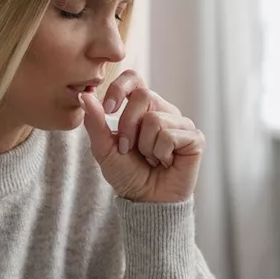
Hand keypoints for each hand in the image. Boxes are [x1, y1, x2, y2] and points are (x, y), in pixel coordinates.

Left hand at [79, 70, 203, 203]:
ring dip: (145, 146)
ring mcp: (181, 123)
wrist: (146, 200)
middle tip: (129, 149)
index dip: (119, 88)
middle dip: (129, 127)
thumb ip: (95, 122)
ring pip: (156, 119)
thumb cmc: (127, 174)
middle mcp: (164, 110)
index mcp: (142, 107)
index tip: (108, 109)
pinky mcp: (195, 138)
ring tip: (150, 158)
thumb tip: (84, 95)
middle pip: (143, 96)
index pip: (134, 78)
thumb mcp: (104, 149)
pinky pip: (170, 135)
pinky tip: (165, 163)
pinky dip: (161, 153)